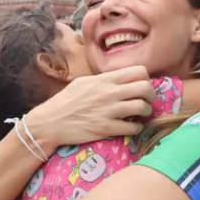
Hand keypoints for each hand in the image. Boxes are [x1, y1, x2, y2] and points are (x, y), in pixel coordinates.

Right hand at [26, 66, 155, 148]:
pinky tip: (131, 127)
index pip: (139, 71)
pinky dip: (136, 128)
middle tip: (145, 101)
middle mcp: (110, 92)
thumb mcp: (83, 83)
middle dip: (150, 95)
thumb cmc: (65, 102)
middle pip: (145, 87)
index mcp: (105, 79)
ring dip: (145, 112)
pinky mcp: (107, 128)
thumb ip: (103, 80)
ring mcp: (109, 111)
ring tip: (140, 115)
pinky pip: (133, 128)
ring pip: (142, 107)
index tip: (140, 87)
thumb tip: (119, 80)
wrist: (50, 122)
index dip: (145, 79)